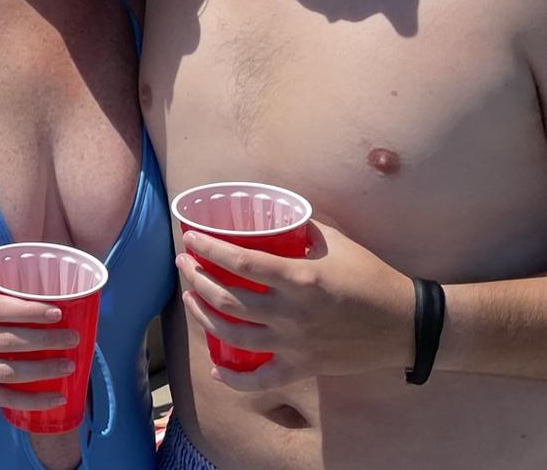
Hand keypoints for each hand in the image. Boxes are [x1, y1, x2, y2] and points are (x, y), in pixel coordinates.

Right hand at [0, 273, 78, 408]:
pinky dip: (30, 401)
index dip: (31, 311)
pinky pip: (2, 397)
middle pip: (11, 342)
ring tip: (69, 366)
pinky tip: (54, 398)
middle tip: (74, 339)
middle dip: (47, 341)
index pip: (2, 309)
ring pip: (10, 372)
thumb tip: (30, 267)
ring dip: (43, 371)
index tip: (58, 312)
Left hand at [178, 220, 414, 390]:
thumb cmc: (370, 276)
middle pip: (229, 300)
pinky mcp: (305, 368)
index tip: (189, 238)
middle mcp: (292, 314)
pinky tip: (216, 368)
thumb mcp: (335, 242)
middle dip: (198, 280)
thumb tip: (274, 211)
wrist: (406, 325)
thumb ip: (300, 227)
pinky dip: (235, 379)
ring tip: (191, 298)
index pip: (241, 263)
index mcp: (299, 279)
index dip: (210, 250)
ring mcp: (296, 345)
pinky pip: (262, 380)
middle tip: (184, 264)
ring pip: (235, 336)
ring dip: (205, 316)